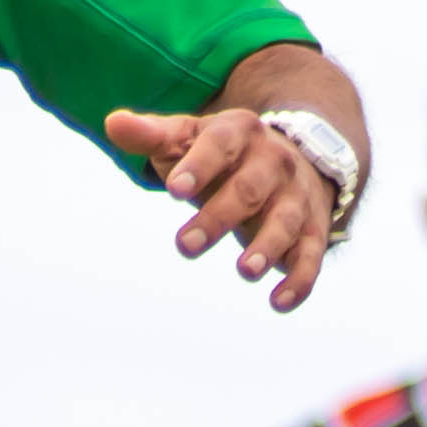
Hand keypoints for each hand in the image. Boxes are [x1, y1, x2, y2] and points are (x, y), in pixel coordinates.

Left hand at [98, 105, 337, 311]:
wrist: (294, 154)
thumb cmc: (221, 153)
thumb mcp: (189, 137)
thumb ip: (153, 136)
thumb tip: (114, 124)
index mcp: (238, 132)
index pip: (219, 146)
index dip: (198, 167)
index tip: (173, 190)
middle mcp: (273, 162)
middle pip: (248, 189)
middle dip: (219, 217)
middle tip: (184, 245)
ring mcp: (296, 196)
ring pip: (285, 222)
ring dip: (267, 247)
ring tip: (246, 271)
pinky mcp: (312, 229)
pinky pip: (311, 256)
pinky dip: (299, 279)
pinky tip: (279, 302)